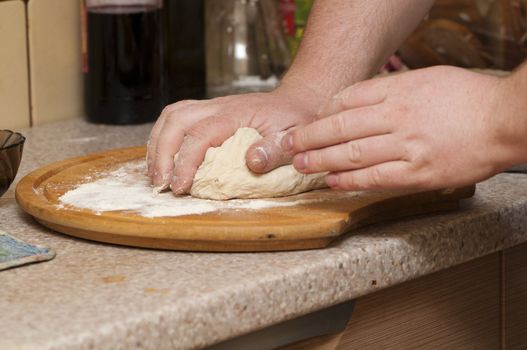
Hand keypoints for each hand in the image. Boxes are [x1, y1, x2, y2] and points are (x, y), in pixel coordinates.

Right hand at [147, 83, 323, 193]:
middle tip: (159, 183)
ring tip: (155, 172)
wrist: (297, 101)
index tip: (178, 187)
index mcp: (236, 114)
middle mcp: (218, 106)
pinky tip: (164, 156)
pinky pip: (177, 117)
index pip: (200, 135)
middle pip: (176, 120)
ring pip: (172, 115)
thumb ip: (274, 150)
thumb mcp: (294, 137)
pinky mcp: (208, 111)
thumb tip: (251, 162)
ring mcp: (212, 106)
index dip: (185, 162)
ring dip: (157, 143)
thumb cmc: (295, 120)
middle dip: (161, 153)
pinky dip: (164, 136)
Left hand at [283, 66, 521, 190]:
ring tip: (300, 165)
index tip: (309, 122)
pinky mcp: (418, 173)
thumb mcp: (426, 79)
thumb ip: (391, 90)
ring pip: (352, 153)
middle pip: (340, 127)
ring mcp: (406, 146)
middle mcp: (397, 117)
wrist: (505, 120)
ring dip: (321, 160)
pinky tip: (332, 182)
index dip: (323, 113)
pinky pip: (375, 178)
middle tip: (288, 145)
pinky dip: (349, 181)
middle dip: (309, 137)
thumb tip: (356, 101)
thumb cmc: (468, 98)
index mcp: (399, 91)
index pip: (347, 100)